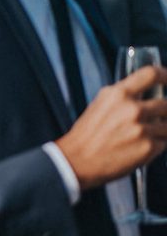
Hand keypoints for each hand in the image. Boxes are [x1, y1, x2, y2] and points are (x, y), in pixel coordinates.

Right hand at [55, 65, 166, 189]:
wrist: (78, 160)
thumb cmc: (87, 135)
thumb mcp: (100, 104)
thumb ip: (123, 96)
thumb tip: (143, 91)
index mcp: (118, 94)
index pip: (151, 74)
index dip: (166, 75)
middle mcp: (132, 109)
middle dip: (166, 111)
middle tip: (159, 117)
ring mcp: (142, 128)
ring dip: (162, 129)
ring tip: (145, 135)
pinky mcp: (149, 147)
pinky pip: (165, 142)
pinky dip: (157, 144)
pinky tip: (141, 146)